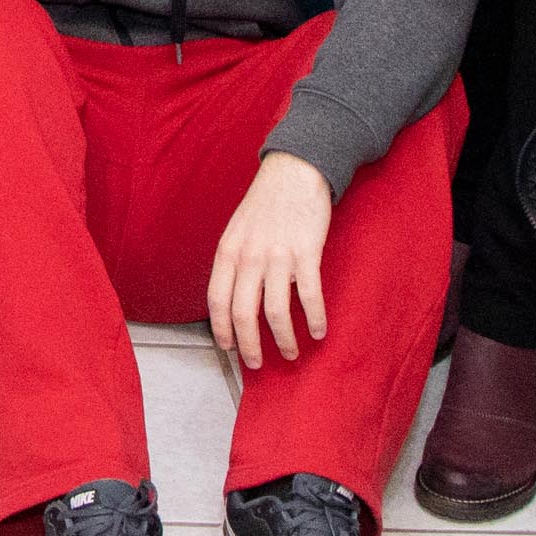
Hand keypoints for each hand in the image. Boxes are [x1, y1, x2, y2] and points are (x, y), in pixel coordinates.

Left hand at [206, 152, 334, 365]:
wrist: (294, 171)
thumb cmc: (266, 203)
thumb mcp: (237, 229)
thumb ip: (234, 261)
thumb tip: (233, 298)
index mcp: (228, 250)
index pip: (217, 300)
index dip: (221, 329)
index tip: (228, 348)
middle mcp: (249, 256)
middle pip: (244, 313)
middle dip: (250, 346)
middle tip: (257, 364)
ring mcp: (277, 255)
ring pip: (276, 312)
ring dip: (284, 339)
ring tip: (291, 352)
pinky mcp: (306, 253)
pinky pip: (309, 296)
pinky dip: (315, 319)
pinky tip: (318, 331)